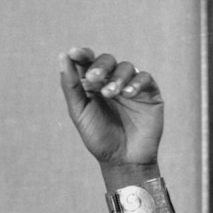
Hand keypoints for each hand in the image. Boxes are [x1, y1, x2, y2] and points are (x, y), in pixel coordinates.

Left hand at [59, 47, 162, 170]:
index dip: (82, 54)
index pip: (87, 62)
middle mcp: (111, 82)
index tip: (74, 53)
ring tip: (110, 93)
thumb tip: (63, 56)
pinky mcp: (149, 93)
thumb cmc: (98, 137)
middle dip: (100, 66)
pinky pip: (145, 78)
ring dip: (117, 77)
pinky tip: (129, 94)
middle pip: (107, 60)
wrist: (122, 159)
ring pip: (126, 67)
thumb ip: (71, 86)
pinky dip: (136, 83)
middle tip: (93, 77)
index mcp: (92, 85)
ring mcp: (131, 86)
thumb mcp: (79, 112)